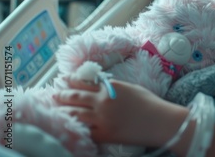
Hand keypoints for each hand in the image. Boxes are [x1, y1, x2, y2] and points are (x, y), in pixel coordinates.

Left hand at [54, 78, 179, 145]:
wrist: (160, 121)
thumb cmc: (150, 103)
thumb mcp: (130, 88)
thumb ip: (113, 87)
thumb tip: (99, 87)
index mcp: (110, 87)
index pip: (84, 82)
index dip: (71, 80)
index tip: (64, 80)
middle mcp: (102, 101)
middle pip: (75, 96)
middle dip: (62, 95)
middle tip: (54, 94)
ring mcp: (102, 119)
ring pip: (74, 114)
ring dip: (63, 111)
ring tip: (56, 110)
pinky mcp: (104, 134)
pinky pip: (84, 131)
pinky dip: (75, 127)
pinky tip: (68, 126)